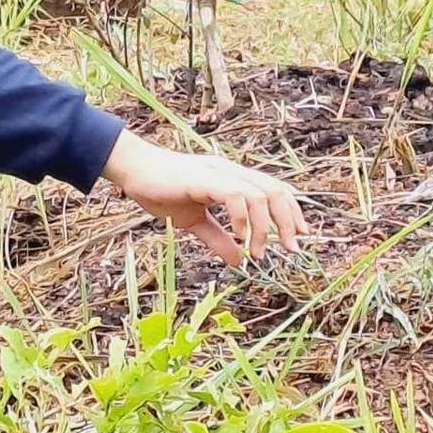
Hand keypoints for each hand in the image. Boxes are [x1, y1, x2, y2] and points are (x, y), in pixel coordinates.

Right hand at [103, 138, 310, 262]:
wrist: (133, 171)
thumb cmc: (161, 190)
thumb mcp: (193, 222)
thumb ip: (217, 238)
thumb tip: (237, 261)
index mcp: (233, 178)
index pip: (274, 190)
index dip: (292, 211)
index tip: (299, 236)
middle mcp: (232, 172)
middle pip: (276, 191)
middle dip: (289, 221)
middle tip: (291, 249)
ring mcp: (220, 173)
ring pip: (260, 195)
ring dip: (265, 227)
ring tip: (258, 251)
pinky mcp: (205, 179)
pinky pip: (235, 195)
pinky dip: (243, 218)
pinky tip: (239, 236)